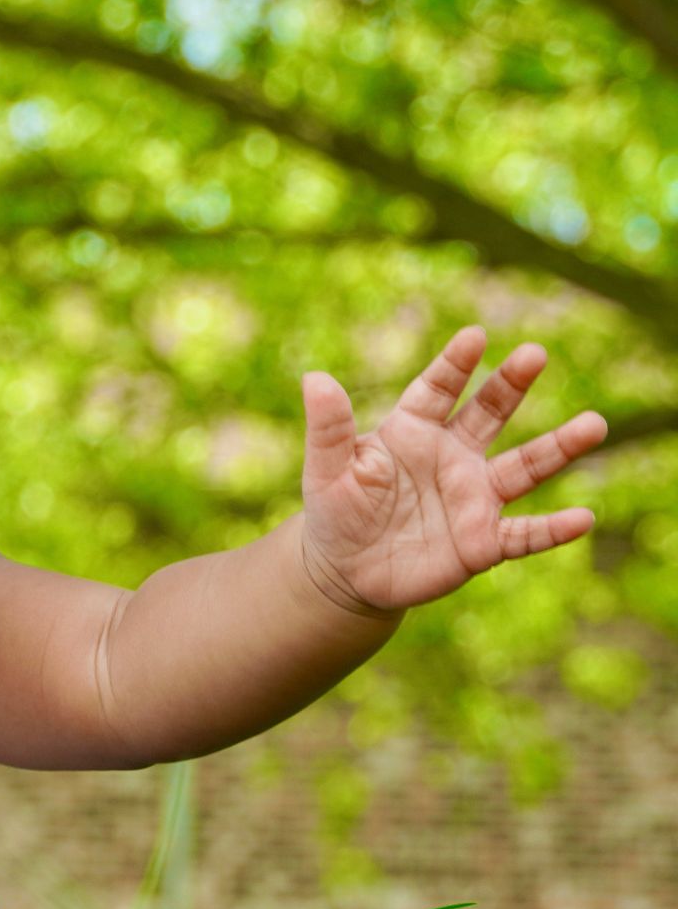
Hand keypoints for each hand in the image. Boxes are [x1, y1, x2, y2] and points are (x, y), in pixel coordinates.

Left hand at [297, 325, 607, 616]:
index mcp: (412, 431)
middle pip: (489, 414)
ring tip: (594, 424)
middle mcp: (451, 457)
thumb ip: (329, 428)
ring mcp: (472, 498)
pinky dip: (552, 530)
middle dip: (511, 384)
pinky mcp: (482, 543)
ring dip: (558, 448)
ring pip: (524, 468)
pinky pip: (524, 535)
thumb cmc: (337, 511)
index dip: (454, 365)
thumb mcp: (326, 470)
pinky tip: (583, 519)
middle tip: (536, 353)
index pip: (437, 390)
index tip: (474, 336)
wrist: (346, 571)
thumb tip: (314, 378)